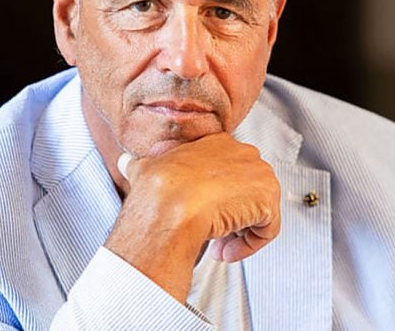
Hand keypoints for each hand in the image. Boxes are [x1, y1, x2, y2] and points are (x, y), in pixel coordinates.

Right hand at [103, 132, 280, 300]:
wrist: (169, 205)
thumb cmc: (157, 189)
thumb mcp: (143, 169)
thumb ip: (138, 165)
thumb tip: (125, 162)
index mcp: (219, 142)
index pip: (230, 173)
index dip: (216, 198)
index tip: (202, 215)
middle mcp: (244, 154)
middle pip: (248, 192)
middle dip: (232, 216)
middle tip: (212, 235)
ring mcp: (260, 175)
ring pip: (258, 212)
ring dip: (238, 234)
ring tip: (217, 246)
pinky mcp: (269, 201)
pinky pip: (267, 231)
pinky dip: (248, 247)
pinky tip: (224, 251)